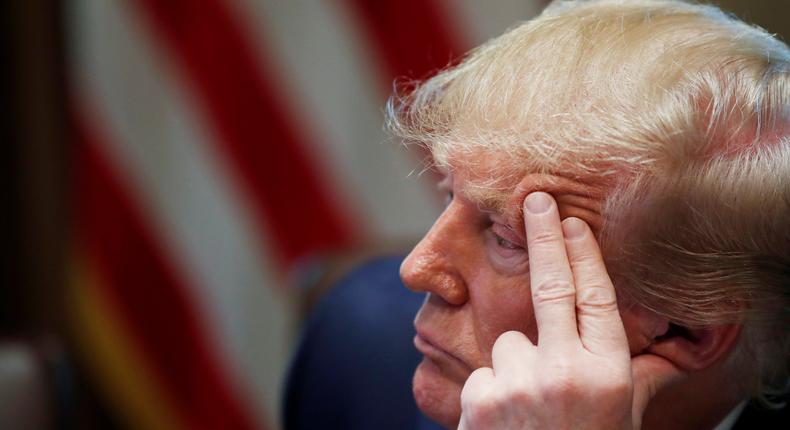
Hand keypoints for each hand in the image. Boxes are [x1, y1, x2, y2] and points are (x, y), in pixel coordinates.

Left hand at [457, 192, 682, 429]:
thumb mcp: (625, 416)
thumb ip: (644, 375)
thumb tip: (686, 345)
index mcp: (607, 373)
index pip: (596, 296)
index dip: (582, 253)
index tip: (570, 221)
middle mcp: (565, 373)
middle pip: (551, 286)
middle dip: (543, 237)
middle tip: (535, 200)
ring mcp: (519, 383)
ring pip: (509, 342)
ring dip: (516, 364)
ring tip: (529, 407)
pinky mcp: (480, 397)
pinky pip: (484, 372)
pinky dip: (492, 389)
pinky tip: (505, 421)